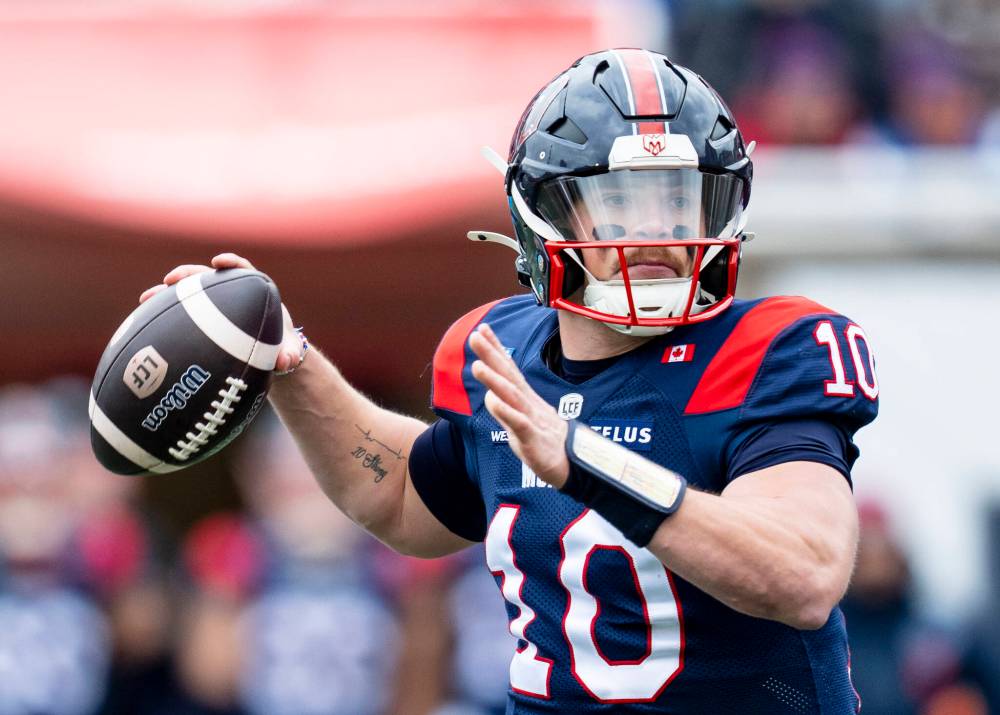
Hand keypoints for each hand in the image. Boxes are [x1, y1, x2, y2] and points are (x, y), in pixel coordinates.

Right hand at [138, 253, 302, 372]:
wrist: (269, 355)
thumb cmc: (279, 348)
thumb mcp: (286, 353)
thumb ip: (289, 355)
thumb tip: (285, 362)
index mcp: (254, 294)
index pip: (243, 270)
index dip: (231, 263)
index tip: (218, 262)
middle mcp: (232, 295)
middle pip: (207, 277)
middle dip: (187, 274)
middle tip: (169, 279)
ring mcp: (215, 306)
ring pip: (189, 294)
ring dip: (166, 293)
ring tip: (145, 299)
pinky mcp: (203, 319)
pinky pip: (183, 314)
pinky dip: (165, 315)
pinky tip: (144, 323)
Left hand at [469, 323, 569, 487]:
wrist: (571, 464)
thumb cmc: (543, 440)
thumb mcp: (521, 420)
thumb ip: (506, 406)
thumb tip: (490, 394)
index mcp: (524, 397)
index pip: (508, 369)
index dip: (496, 349)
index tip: (482, 328)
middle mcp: (527, 403)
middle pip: (508, 376)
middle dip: (491, 355)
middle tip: (475, 335)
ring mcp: (530, 419)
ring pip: (511, 396)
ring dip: (494, 380)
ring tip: (477, 365)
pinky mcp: (532, 438)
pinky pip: (518, 423)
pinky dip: (506, 412)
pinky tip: (492, 400)